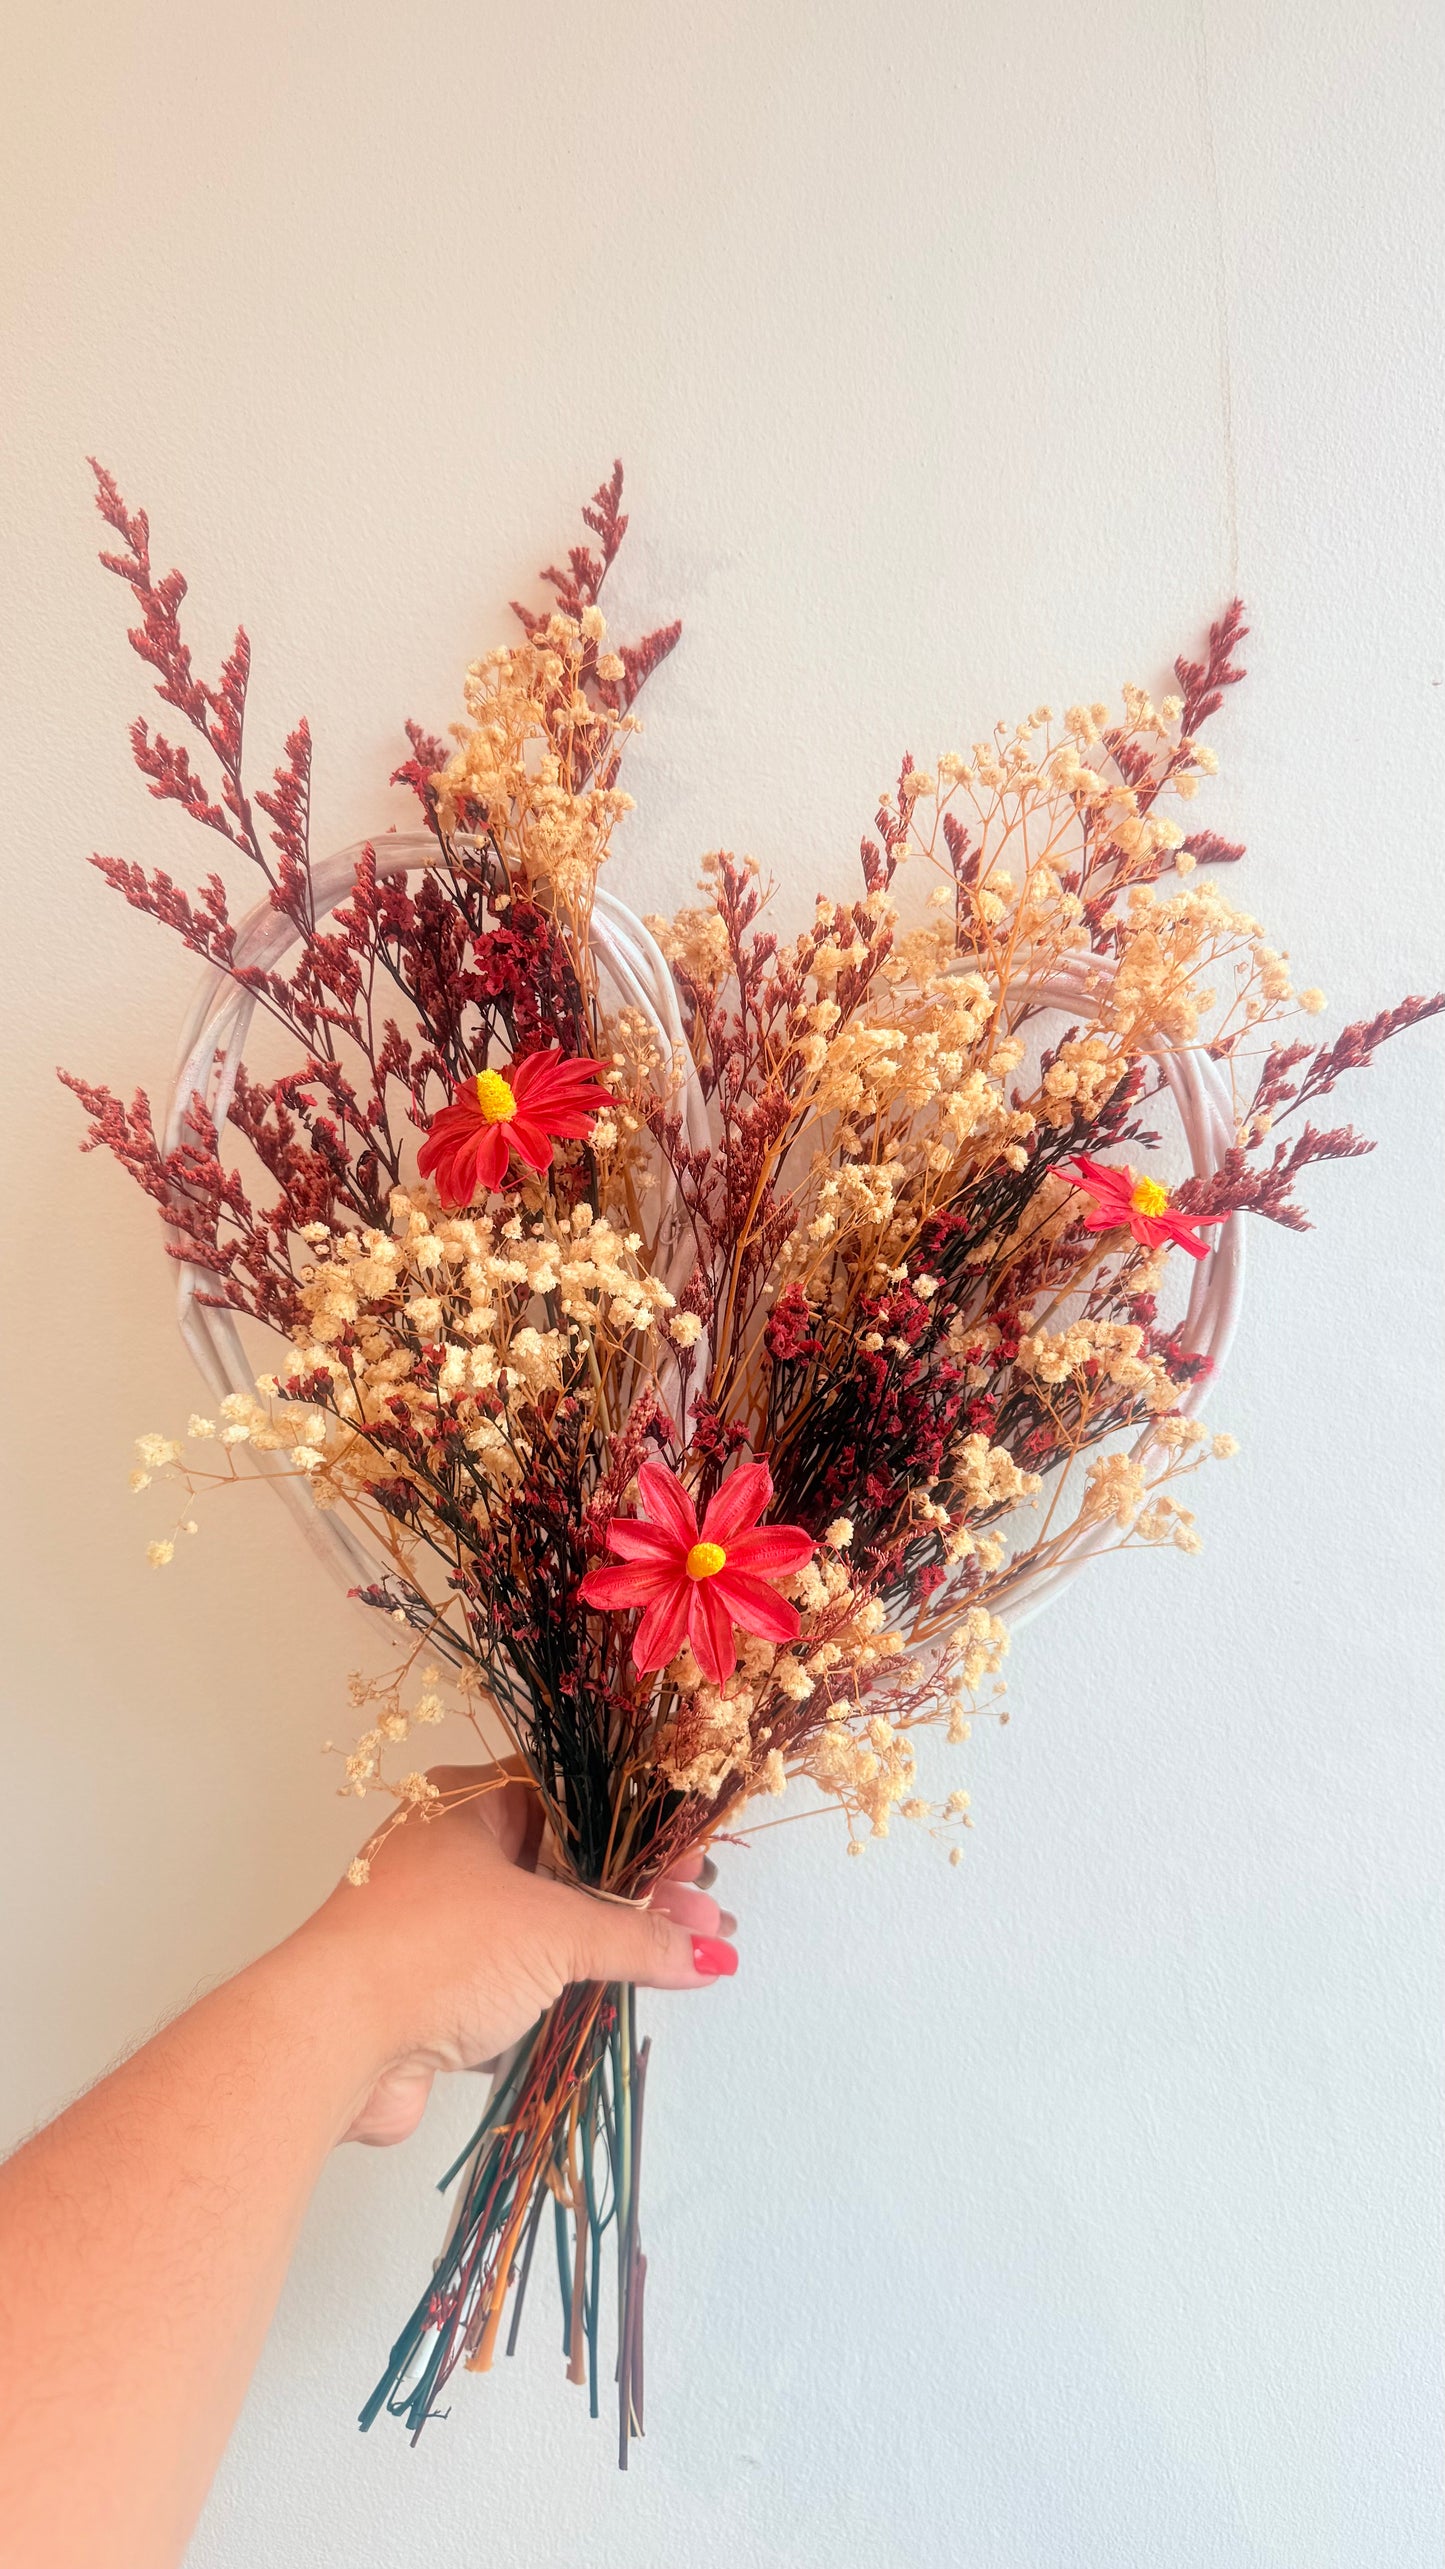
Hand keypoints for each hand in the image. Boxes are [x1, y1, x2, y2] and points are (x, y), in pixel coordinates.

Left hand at [294, 1765, 736, 2146]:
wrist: (328, 2043)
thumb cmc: (430, 1950)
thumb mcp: (552, 1933)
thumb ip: (637, 1940)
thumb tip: (707, 1953)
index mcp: (467, 1804)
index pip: (573, 1798)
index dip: (639, 1827)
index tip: (693, 1859)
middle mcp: (449, 1852)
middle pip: (564, 1865)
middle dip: (637, 1894)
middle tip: (702, 1917)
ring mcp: (438, 1922)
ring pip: (541, 1925)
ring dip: (607, 1944)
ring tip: (681, 1960)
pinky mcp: (431, 1988)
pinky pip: (515, 1979)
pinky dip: (564, 1988)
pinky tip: (615, 1997)